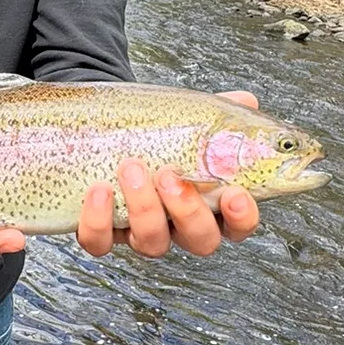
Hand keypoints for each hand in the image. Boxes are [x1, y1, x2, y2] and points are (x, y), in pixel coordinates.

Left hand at [76, 90, 261, 258]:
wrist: (107, 129)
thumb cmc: (157, 133)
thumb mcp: (191, 119)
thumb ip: (220, 114)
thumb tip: (245, 102)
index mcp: (208, 203)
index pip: (237, 225)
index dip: (241, 217)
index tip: (234, 194)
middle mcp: (178, 225)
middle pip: (200, 240)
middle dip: (188, 211)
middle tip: (170, 175)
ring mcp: (141, 232)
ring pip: (152, 242)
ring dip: (144, 208)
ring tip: (130, 167)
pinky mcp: (103, 233)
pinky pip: (100, 242)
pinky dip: (98, 221)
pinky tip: (99, 190)